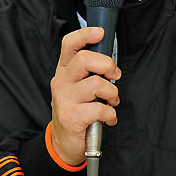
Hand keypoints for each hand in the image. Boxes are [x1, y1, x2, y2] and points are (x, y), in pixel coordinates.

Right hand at [50, 26, 120, 165]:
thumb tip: (110, 62)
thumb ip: (89, 72)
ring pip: (96, 84)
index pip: (69, 44)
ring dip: (112, 93)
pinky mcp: (71, 116)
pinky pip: (99, 108)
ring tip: (112, 101)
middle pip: (85, 59)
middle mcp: (61, 81)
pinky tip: (109, 118)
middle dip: (107, 65)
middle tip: (114, 75)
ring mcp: (64, 99)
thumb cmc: (76, 111)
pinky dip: (110, 113)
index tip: (99, 32)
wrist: (64, 143)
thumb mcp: (77, 88)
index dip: (85, 34)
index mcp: (64, 71)